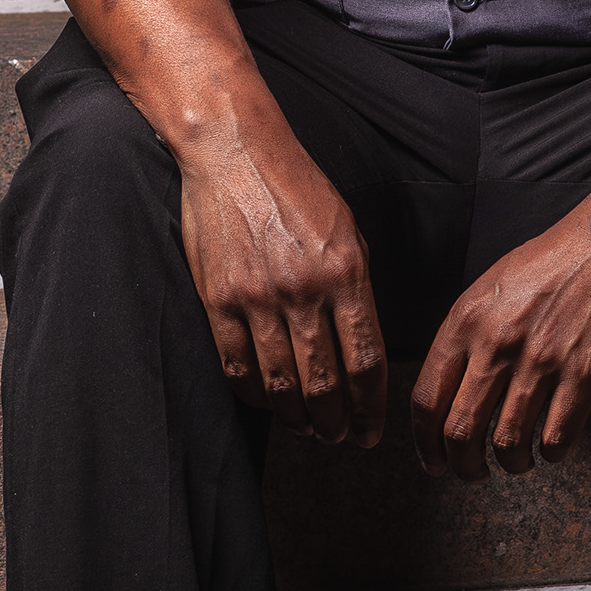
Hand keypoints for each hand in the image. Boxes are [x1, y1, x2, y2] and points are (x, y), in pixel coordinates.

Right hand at [179, 129, 386, 447]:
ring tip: (307, 429)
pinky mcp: (219, 298)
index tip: (371, 431)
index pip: (366, 361)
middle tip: (340, 438)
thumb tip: (363, 348)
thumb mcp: (347, 231)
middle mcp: (305, 290)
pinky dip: (253, 394)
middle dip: (336, 423)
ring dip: (297, 417)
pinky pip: (236, 364)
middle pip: (325, 383)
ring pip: (281, 383)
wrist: (236, 152)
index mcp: (346, 273)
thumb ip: (358, 288)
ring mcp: (258, 297)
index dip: (371, 408)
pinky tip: (265, 402)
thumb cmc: (297, 188)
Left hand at [410, 196, 590, 479]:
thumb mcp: (494, 287)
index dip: (425, 443)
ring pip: (507, 442)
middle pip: (459, 431)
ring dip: (511, 463)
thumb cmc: (557, 260)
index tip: (434, 461)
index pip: (426, 399)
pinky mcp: (584, 373)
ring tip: (519, 461)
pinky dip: (553, 453)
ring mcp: (541, 360)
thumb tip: (452, 382)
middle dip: (463, 466)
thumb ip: (469, 333)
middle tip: (473, 474)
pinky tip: (555, 446)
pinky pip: (558, 436)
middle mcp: (497, 343)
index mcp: (466, 321)